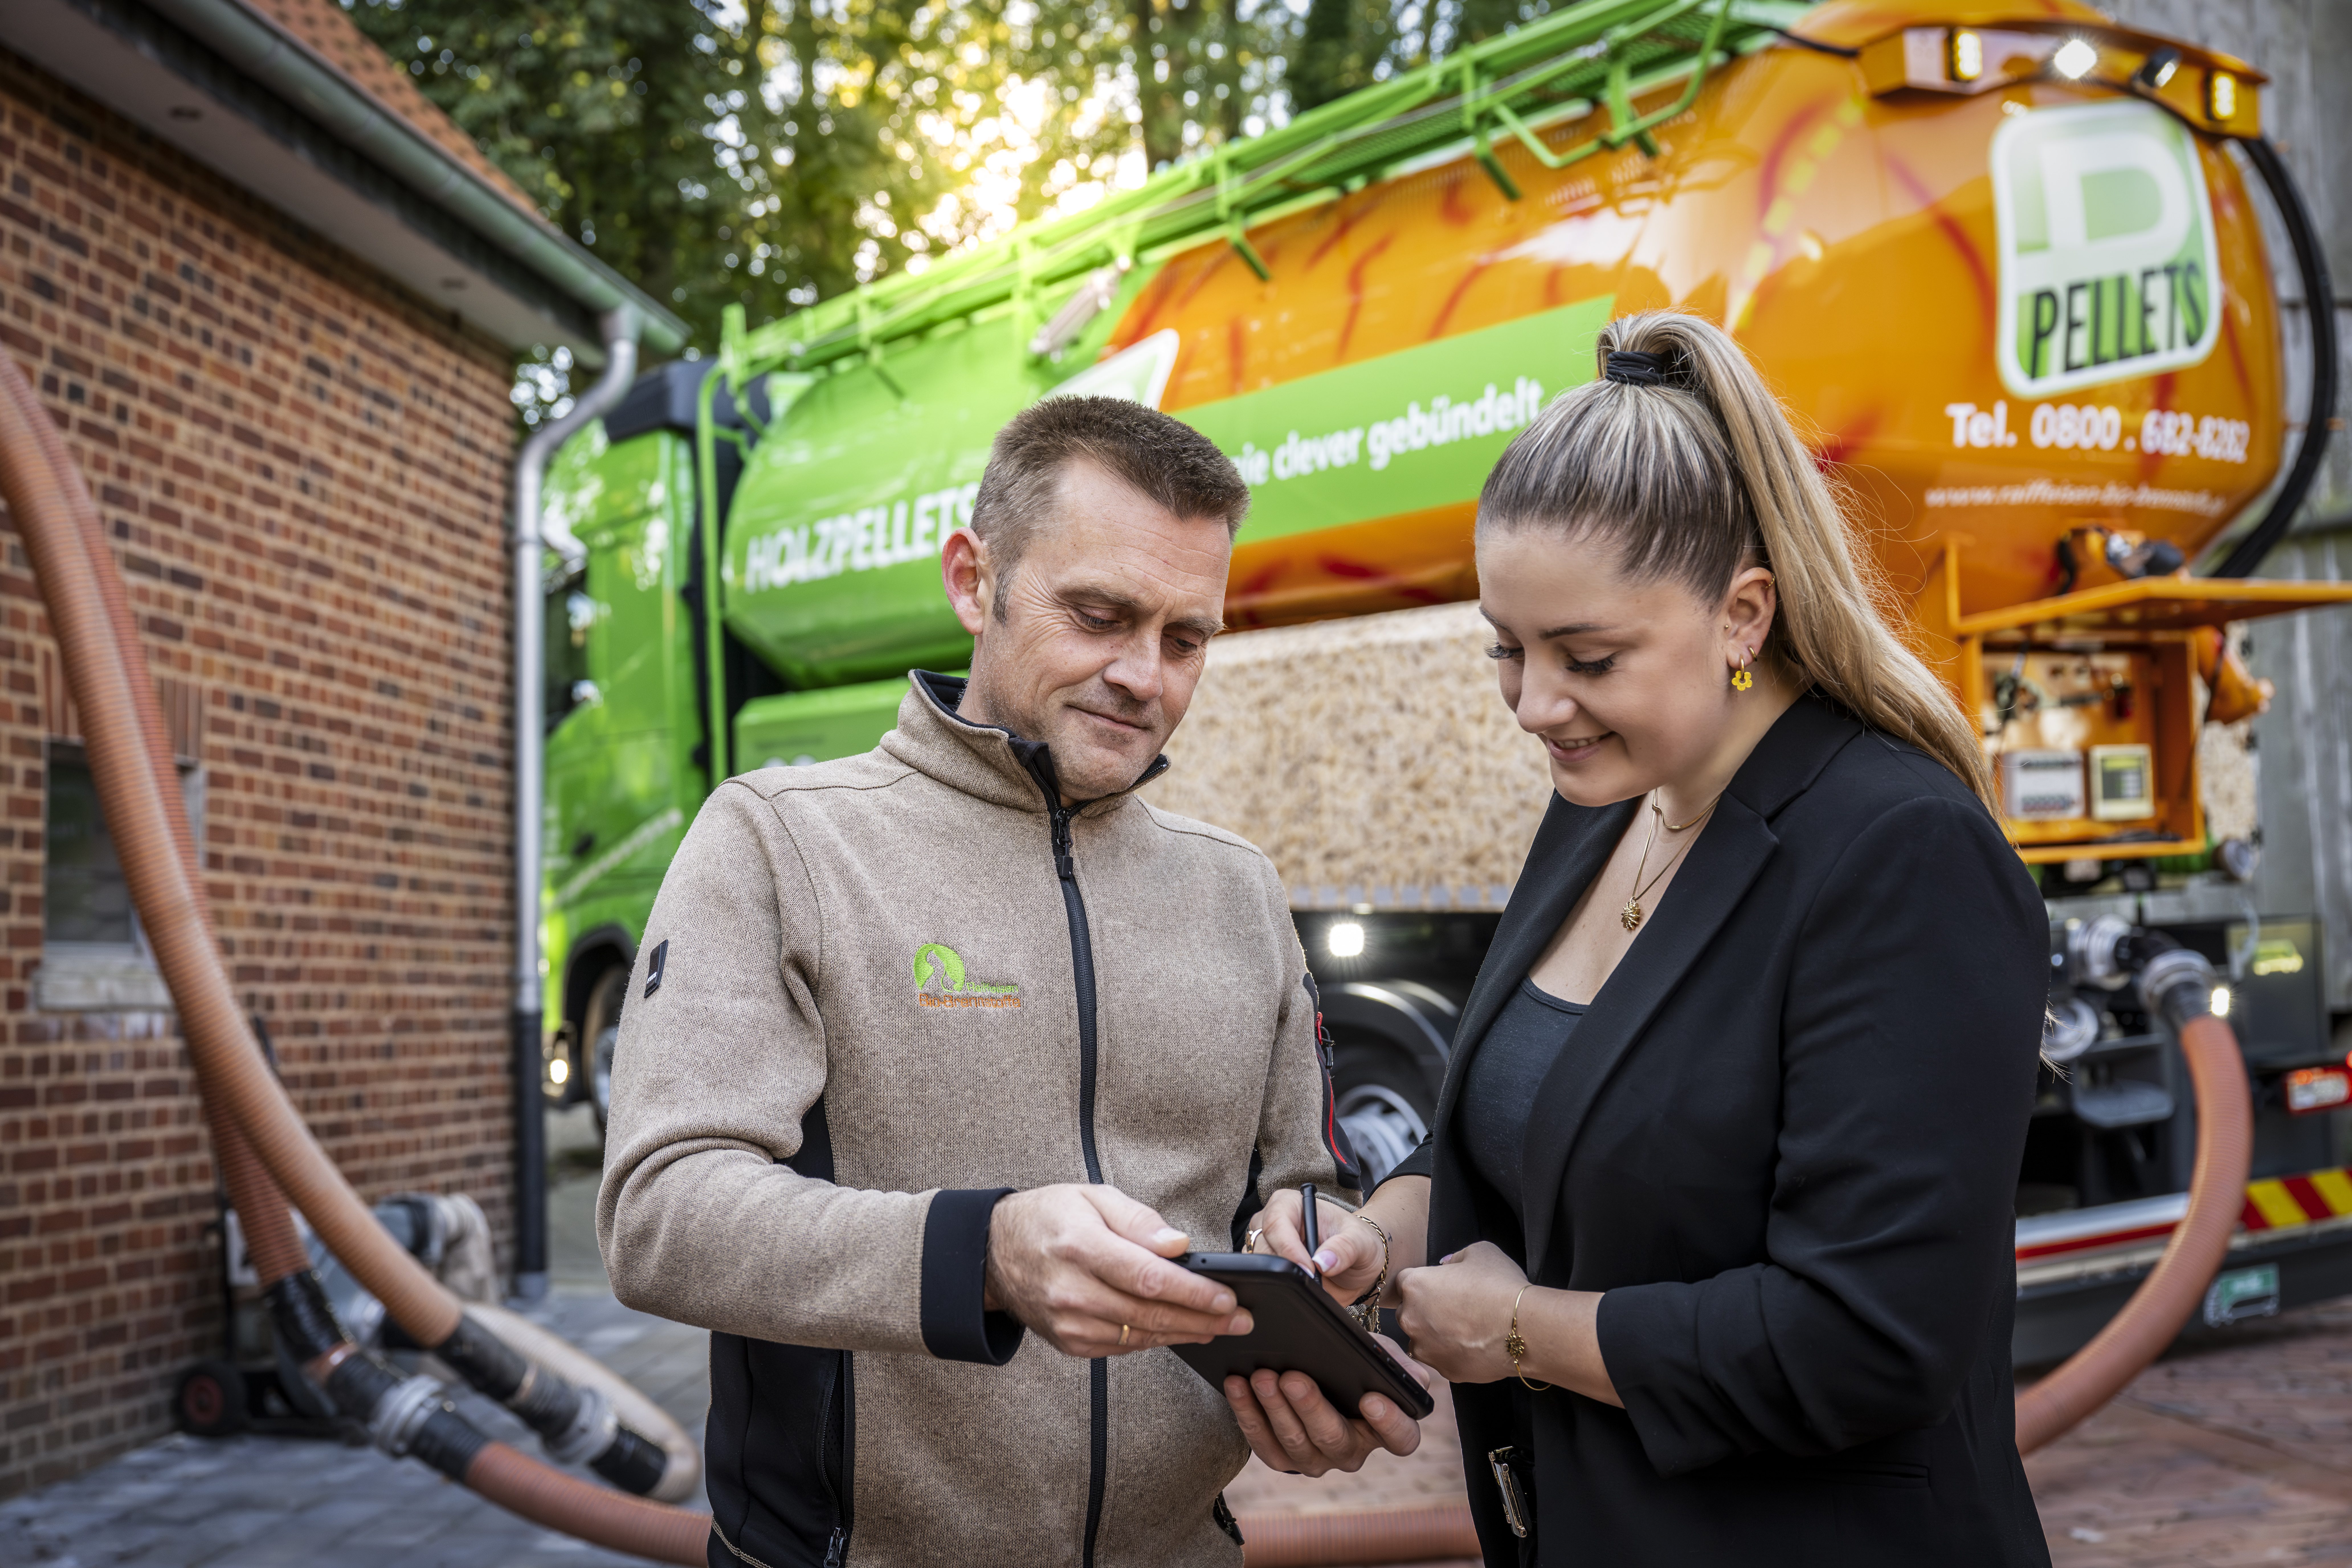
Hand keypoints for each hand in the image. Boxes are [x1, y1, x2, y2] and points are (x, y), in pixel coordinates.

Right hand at [984, 1185, 1251, 1357]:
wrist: (994, 1253)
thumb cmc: (1049, 1218)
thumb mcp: (1093, 1197)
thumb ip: (1139, 1221)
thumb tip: (1178, 1247)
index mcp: (1080, 1246)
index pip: (1148, 1277)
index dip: (1193, 1292)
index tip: (1228, 1297)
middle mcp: (1072, 1290)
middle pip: (1149, 1313)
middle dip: (1202, 1319)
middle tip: (1240, 1320)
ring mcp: (1069, 1323)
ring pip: (1140, 1336)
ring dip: (1185, 1334)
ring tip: (1220, 1328)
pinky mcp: (1069, 1343)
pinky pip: (1122, 1347)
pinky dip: (1154, 1340)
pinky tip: (1180, 1331)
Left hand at [1221, 1335, 1431, 1475]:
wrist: (1321, 1372)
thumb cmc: (1356, 1364)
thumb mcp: (1380, 1357)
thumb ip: (1396, 1365)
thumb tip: (1413, 1378)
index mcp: (1386, 1430)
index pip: (1401, 1438)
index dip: (1390, 1423)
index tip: (1370, 1399)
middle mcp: (1352, 1452)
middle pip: (1334, 1438)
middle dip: (1311, 1407)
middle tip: (1291, 1377)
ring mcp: (1315, 1460)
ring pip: (1295, 1443)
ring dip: (1275, 1409)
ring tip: (1261, 1377)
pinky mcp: (1282, 1458)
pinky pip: (1262, 1443)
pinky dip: (1247, 1413)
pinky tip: (1236, 1385)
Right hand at [1249, 1189, 1382, 1308]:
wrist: (1358, 1262)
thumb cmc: (1357, 1242)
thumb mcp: (1361, 1241)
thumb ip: (1345, 1248)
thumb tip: (1323, 1262)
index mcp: (1291, 1204)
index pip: (1276, 1222)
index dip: (1289, 1248)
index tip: (1309, 1269)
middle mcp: (1273, 1223)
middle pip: (1262, 1248)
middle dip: (1286, 1269)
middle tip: (1312, 1283)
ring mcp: (1267, 1247)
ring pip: (1259, 1268)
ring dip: (1282, 1281)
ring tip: (1311, 1286)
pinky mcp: (1268, 1270)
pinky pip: (1263, 1282)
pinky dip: (1279, 1290)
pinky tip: (1300, 1292)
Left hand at [1392, 1241, 1528, 1384]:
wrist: (1523, 1329)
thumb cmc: (1501, 1288)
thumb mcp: (1480, 1252)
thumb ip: (1456, 1256)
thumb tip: (1447, 1264)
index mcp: (1415, 1286)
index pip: (1406, 1281)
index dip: (1426, 1282)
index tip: (1442, 1285)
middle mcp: (1411, 1319)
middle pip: (1410, 1312)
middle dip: (1427, 1309)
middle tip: (1456, 1306)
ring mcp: (1426, 1349)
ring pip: (1423, 1339)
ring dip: (1437, 1334)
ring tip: (1467, 1328)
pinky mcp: (1444, 1371)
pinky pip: (1442, 1359)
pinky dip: (1453, 1353)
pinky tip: (1474, 1344)